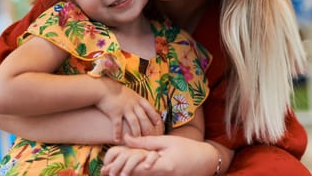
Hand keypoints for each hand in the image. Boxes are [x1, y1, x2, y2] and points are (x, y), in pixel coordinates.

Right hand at [97, 78, 162, 141]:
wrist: (102, 88)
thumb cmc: (115, 90)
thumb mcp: (129, 92)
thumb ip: (136, 99)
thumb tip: (142, 105)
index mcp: (137, 99)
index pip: (150, 109)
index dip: (154, 117)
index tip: (158, 125)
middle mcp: (133, 104)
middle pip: (144, 118)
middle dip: (148, 129)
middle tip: (151, 138)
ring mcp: (124, 108)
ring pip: (134, 123)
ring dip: (136, 133)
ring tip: (137, 141)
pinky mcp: (114, 112)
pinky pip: (117, 125)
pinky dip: (117, 133)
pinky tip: (117, 141)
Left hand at [102, 134, 219, 175]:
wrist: (205, 160)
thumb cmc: (187, 148)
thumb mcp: (166, 141)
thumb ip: (146, 142)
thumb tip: (126, 138)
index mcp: (161, 166)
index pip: (136, 168)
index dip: (121, 167)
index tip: (108, 166)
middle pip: (136, 175)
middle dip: (121, 172)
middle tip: (106, 172)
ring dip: (128, 172)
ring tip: (113, 172)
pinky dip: (139, 173)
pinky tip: (130, 170)